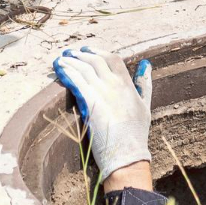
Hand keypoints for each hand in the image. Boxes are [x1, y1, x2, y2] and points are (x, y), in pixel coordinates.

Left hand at [53, 46, 151, 182]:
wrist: (126, 154)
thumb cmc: (136, 134)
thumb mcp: (145, 105)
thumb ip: (144, 83)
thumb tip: (146, 64)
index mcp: (127, 84)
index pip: (113, 59)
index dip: (99, 52)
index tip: (88, 50)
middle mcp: (114, 85)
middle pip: (96, 61)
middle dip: (82, 54)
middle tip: (71, 52)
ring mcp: (102, 93)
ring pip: (84, 69)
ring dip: (71, 61)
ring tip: (61, 58)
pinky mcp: (90, 103)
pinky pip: (76, 82)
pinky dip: (67, 73)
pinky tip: (60, 69)